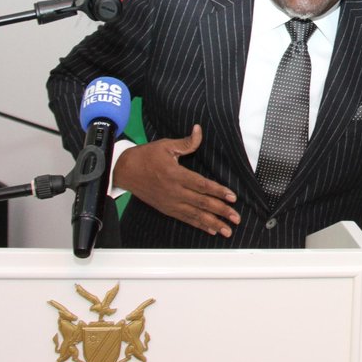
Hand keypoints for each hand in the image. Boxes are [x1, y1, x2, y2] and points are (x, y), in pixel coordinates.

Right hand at [113, 124, 239, 237]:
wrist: (125, 171)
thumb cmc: (146, 156)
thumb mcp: (166, 145)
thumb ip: (186, 142)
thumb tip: (199, 130)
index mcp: (176, 175)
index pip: (202, 185)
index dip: (218, 191)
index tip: (232, 197)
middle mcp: (175, 191)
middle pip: (202, 203)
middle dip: (221, 211)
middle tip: (236, 218)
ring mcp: (171, 202)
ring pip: (195, 215)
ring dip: (213, 223)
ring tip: (227, 231)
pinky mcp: (167, 209)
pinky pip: (186, 219)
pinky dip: (199, 225)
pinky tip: (211, 230)